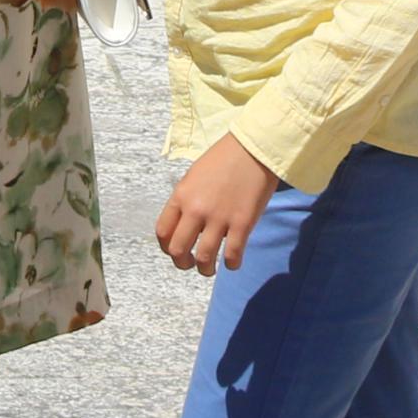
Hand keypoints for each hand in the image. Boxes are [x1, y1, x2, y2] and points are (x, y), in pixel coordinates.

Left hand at [155, 134, 279, 273]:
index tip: (175, 250)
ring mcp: (219, 218)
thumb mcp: (194, 176)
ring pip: (204, 258)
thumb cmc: (225, 158)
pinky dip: (231, 264)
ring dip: (205, 270)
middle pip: (178, 250)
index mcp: (181, 196)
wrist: (254, 148)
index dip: (166, 247)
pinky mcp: (242, 224)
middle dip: (182, 263)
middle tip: (191, 264)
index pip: (162, 232)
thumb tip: (186, 224)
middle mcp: (196, 209)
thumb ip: (187, 200)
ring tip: (210, 269)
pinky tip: (233, 262)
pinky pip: (232, 255)